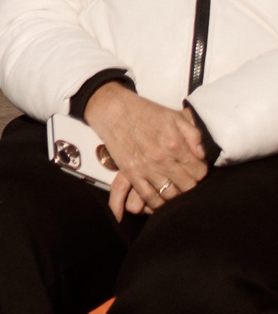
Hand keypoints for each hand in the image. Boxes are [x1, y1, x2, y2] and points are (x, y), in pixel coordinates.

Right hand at [87, 82, 208, 218]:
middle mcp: (162, 160)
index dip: (201, 173)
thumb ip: (193, 135)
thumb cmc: (145, 112)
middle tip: (188, 181)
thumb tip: (202, 156)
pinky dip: (157, 203)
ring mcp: (145, 168)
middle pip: (187, 186)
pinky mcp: (130, 173)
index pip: (199, 172)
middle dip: (191, 185)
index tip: (197, 170)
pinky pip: (148, 196)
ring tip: (176, 189)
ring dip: (176, 195)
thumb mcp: (175, 116)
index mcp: (175, 145)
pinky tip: (161, 199)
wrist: (112, 110)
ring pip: (170, 195)